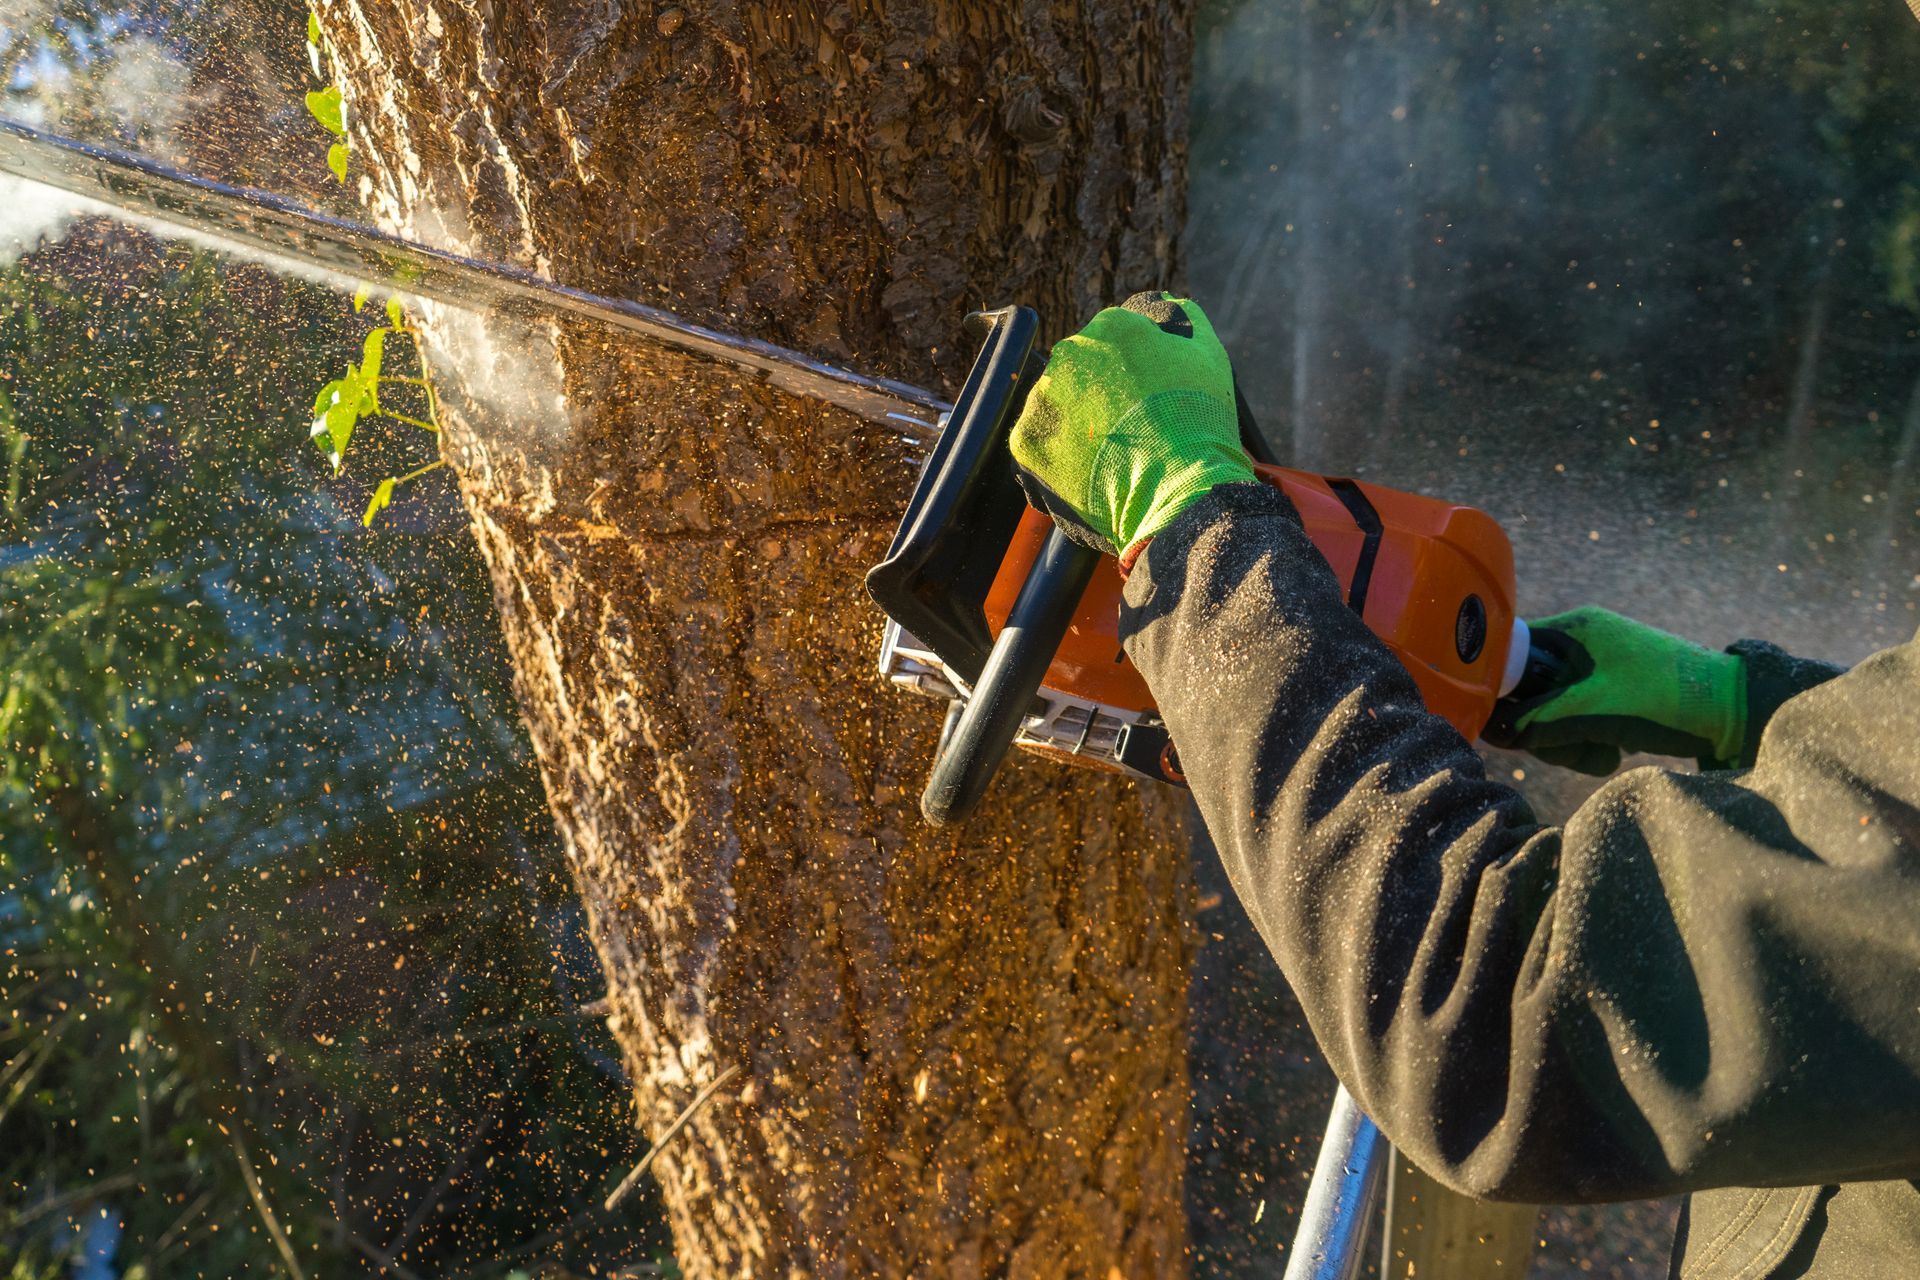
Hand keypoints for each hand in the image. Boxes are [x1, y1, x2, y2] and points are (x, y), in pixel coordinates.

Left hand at [1009, 292, 1254, 562]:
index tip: (1139, 395)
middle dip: (1094, 392)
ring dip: (1072, 422)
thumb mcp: (1207, 354)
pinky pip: (1037, 443)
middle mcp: (1068, 353)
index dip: (1126, 370)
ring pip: (1053, 404)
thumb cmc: (1198, 421)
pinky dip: (1055, 455)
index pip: (1109, 339)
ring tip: (1106, 452)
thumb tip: (1169, 303)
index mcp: (1110, 326)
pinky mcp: (1025, 440)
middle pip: (1076, 369)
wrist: (1180, 489)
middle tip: (1123, 426)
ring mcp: (1044, 397)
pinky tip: (1086, 467)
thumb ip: (1184, 318)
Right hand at [1484, 606, 1748, 774]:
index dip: (1502, 689)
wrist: (1736, 710)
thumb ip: (1535, 722)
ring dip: (1569, 739)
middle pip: (1530, 686)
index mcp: (1575, 628)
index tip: (1510, 723)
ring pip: (1555, 706)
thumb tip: (1489, 730)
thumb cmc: (1662, 701)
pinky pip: (1581, 712)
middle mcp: (1584, 639)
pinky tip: (1614, 750)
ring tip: (1602, 754)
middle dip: (1543, 726)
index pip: (1510, 651)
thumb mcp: (1591, 714)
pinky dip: (1591, 736)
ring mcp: (1602, 664)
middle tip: (1566, 750)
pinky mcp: (1618, 688)